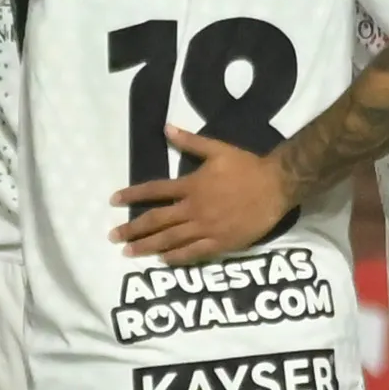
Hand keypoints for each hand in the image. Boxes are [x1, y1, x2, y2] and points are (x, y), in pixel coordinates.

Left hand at [111, 127, 294, 265]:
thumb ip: (190, 141)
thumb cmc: (247, 167)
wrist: (275, 186)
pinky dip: (176, 257)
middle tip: (113, 237)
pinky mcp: (220, 242)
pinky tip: (163, 260)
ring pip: (170, 240)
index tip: (113, 200)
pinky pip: (193, 253)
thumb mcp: (217, 149)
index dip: (132, 195)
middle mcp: (193, 209)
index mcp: (191, 186)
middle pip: (156, 221)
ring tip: (128, 253)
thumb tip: (166, 128)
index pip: (154, 190)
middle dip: (132, 229)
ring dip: (147, 246)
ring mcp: (206, 228)